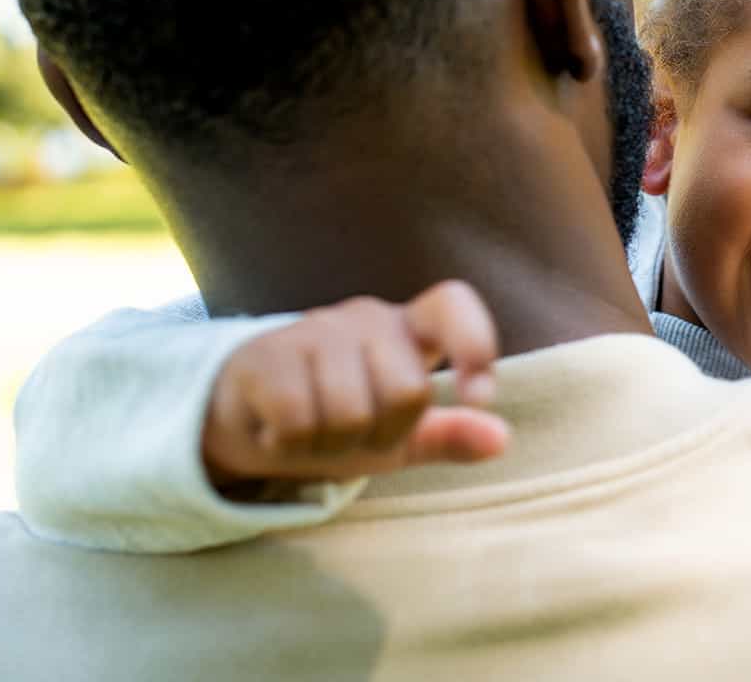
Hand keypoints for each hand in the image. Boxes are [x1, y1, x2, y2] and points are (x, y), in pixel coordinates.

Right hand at [203, 281, 508, 488]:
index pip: (453, 306)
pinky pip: (298, 421)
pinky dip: (292, 444)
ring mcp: (314, 330)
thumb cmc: (337, 421)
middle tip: (353, 432)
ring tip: (314, 430)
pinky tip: (278, 429)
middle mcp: (366, 319)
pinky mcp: (264, 354)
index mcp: (408, 331)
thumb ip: (448, 435)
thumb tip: (501, 439)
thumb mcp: (399, 436)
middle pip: (407, 390)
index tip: (479, 396)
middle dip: (383, 432)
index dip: (475, 345)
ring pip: (351, 413)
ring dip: (333, 444)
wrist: (249, 421)